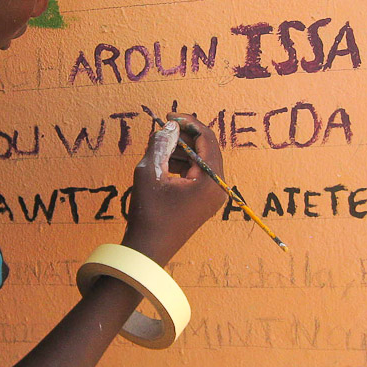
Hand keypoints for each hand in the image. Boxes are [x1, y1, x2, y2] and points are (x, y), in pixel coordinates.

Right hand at [122, 113, 225, 265]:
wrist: (148, 250)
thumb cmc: (148, 213)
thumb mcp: (149, 172)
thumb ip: (160, 143)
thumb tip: (170, 126)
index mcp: (210, 181)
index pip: (207, 139)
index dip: (189, 123)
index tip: (169, 116)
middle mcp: (218, 188)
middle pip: (207, 149)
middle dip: (185, 137)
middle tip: (163, 129)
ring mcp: (213, 197)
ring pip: (201, 161)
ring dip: (181, 150)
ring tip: (158, 148)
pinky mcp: (204, 202)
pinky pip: (197, 174)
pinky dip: (182, 164)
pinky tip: (163, 164)